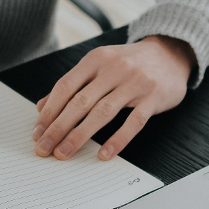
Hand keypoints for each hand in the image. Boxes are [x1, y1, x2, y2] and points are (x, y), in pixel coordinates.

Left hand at [32, 35, 195, 160]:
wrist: (171, 53)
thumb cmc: (130, 64)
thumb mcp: (100, 66)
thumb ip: (73, 84)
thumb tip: (43, 107)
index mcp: (96, 60)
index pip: (66, 87)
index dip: (49, 111)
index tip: (37, 132)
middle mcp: (114, 69)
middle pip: (80, 102)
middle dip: (58, 128)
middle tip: (44, 148)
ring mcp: (135, 83)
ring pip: (102, 113)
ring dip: (80, 136)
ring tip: (64, 153)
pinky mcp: (153, 98)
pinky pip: (133, 122)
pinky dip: (117, 140)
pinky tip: (104, 154)